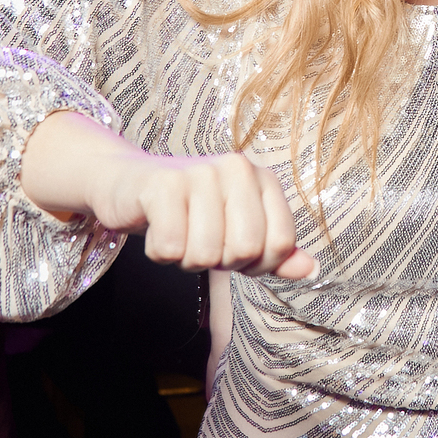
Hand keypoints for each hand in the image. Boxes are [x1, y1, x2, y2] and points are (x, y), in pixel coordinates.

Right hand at [22, 113, 314, 279]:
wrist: (126, 183)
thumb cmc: (188, 211)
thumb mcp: (238, 230)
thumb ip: (275, 251)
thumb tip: (311, 269)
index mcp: (261, 177)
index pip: (280, 244)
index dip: (256, 264)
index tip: (233, 249)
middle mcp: (235, 168)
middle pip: (245, 250)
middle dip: (219, 261)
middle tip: (200, 240)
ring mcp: (199, 173)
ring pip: (207, 254)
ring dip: (186, 259)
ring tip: (178, 233)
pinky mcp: (162, 184)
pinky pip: (172, 249)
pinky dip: (161, 253)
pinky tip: (157, 230)